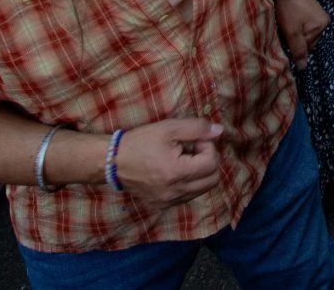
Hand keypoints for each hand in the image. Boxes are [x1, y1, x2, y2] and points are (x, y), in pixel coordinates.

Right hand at [112, 118, 228, 207]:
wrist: (114, 162)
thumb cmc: (141, 142)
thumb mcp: (169, 128)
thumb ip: (197, 128)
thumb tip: (220, 131)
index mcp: (177, 173)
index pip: (212, 163)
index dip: (208, 147)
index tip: (193, 141)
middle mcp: (175, 192)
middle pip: (213, 180)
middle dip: (208, 161)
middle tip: (192, 150)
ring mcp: (169, 201)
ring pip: (202, 190)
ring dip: (200, 173)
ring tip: (183, 160)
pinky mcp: (162, 205)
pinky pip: (188, 197)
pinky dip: (189, 184)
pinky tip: (176, 172)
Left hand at [274, 0, 327, 62]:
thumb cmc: (288, 6)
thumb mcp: (291, 32)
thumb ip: (298, 50)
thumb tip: (303, 68)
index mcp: (322, 26)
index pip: (308, 48)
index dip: (294, 46)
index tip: (285, 39)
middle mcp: (324, 20)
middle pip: (308, 40)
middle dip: (296, 39)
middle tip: (284, 31)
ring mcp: (318, 13)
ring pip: (305, 32)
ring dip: (295, 31)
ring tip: (285, 23)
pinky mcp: (311, 7)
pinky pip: (304, 23)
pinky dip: (295, 24)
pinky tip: (288, 17)